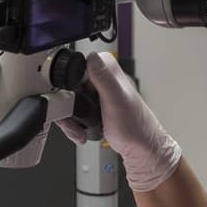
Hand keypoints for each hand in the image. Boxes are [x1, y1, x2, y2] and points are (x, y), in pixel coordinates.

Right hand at [57, 52, 181, 191]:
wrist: (140, 149)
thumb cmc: (135, 128)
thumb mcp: (117, 100)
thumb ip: (104, 78)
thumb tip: (91, 58)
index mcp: (108, 69)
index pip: (75, 65)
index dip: (67, 82)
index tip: (68, 99)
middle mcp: (102, 78)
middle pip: (68, 84)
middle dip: (66, 106)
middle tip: (72, 119)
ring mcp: (97, 92)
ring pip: (69, 99)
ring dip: (69, 118)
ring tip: (78, 129)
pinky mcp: (94, 106)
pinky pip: (74, 110)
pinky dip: (74, 123)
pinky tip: (82, 131)